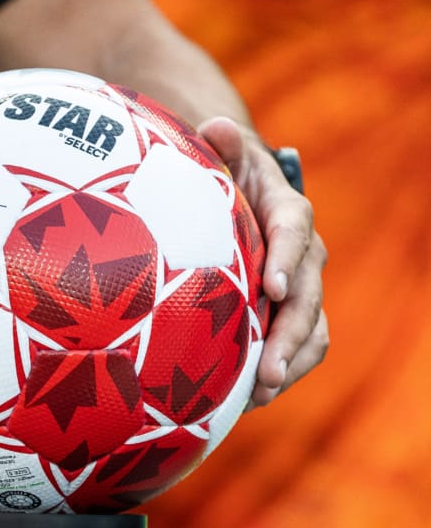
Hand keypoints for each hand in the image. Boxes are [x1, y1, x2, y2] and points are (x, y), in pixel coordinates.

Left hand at [197, 117, 328, 406]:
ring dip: (289, 362)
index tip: (274, 289)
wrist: (230, 199)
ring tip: (259, 394)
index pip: (294, 230)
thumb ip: (220, 145)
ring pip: (312, 328)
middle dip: (290, 333)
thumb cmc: (218, 176)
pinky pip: (297, 345)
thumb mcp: (218, 155)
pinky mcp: (288, 313)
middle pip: (308, 294)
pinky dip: (279, 370)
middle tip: (266, 369)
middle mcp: (302, 251)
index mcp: (284, 208)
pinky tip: (247, 399)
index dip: (288, 258)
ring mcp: (299, 286)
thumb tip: (216, 128)